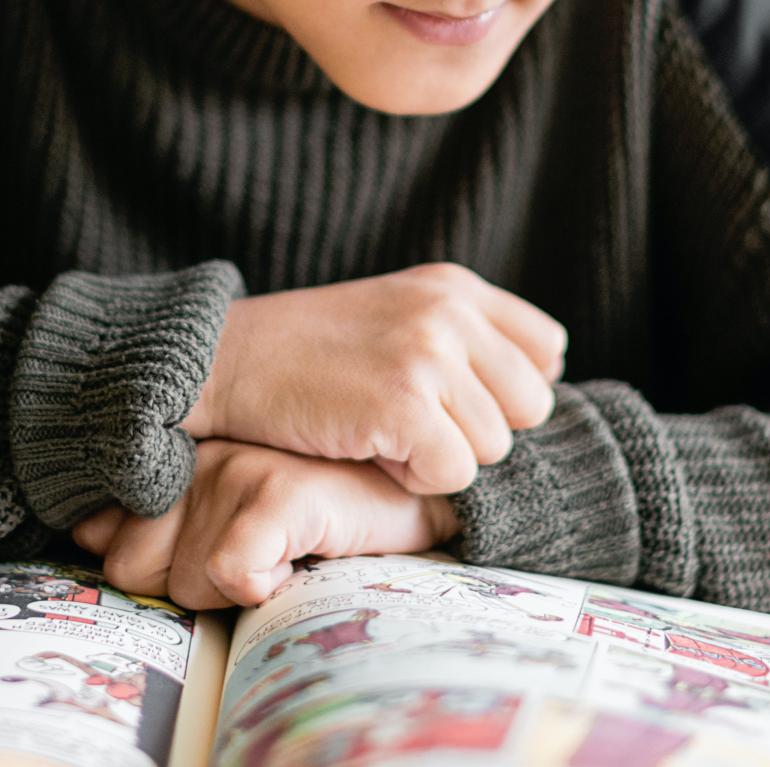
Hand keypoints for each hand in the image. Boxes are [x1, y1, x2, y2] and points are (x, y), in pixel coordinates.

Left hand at [73, 440, 460, 608]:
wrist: (412, 505)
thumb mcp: (225, 527)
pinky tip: (296, 565)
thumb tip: (87, 536)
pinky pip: (230, 573)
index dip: (157, 577)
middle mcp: (196, 457)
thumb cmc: (317, 526)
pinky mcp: (278, 491)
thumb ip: (156, 530)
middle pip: (133, 573)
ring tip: (283, 558)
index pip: (109, 548)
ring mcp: (235, 468)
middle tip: (253, 563)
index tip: (215, 565)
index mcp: (178, 464)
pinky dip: (261, 589)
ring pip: (183, 582)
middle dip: (189, 589)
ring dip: (232, 594)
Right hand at [182, 263, 565, 494]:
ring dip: (436, 457)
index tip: (449, 402)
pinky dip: (412, 477)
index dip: (505, 393)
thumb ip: (464, 340)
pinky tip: (369, 450)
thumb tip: (544, 387)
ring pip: (491, 448)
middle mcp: (451, 313)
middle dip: (474, 431)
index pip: (545, 352)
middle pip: (528, 409)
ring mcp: (429, 355)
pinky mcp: (404, 403)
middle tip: (408, 423)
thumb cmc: (304, 356)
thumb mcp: (394, 316)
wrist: (224, 362)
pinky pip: (452, 474)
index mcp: (455, 287)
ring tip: (378, 430)